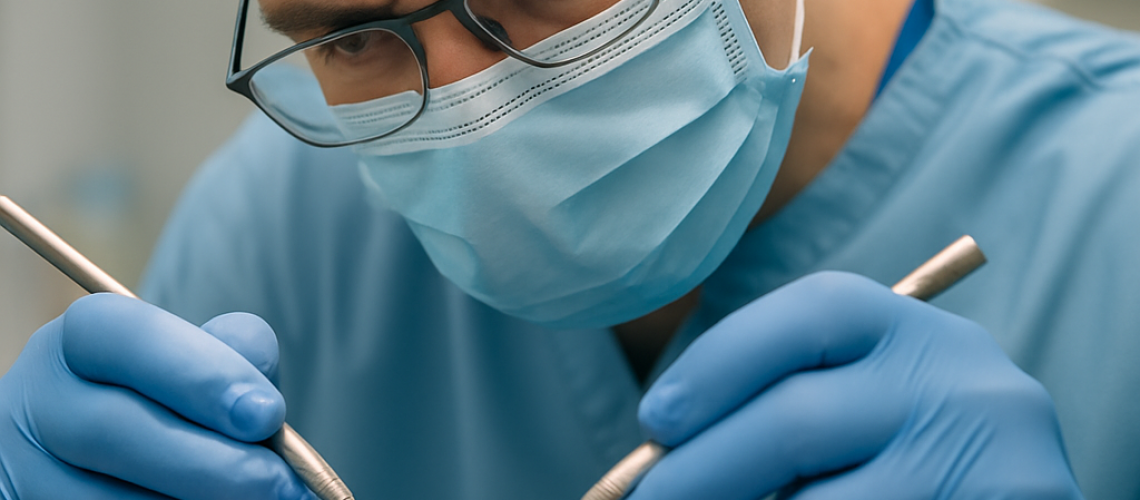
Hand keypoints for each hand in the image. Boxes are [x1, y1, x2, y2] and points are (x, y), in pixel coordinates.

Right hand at [0, 294, 312, 499]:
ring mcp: (25, 466)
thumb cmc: (178, 401)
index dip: (204, 375)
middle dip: (212, 462)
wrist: (126, 460)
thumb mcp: (202, 364)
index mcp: (83, 339)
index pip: (131, 338)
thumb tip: (260, 397)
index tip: (269, 415)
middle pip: (114, 429)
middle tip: (281, 482)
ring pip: (107, 498)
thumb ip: (232, 358)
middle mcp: (39, 399)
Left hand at [633, 272, 1081, 498]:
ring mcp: (996, 452)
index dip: (718, 364)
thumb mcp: (850, 411)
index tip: (657, 423)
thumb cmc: (897, 459)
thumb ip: (777, 413)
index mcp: (909, 329)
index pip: (808, 316)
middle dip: (702, 470)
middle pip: (799, 419)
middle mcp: (959, 378)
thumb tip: (662, 458)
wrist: (992, 495)